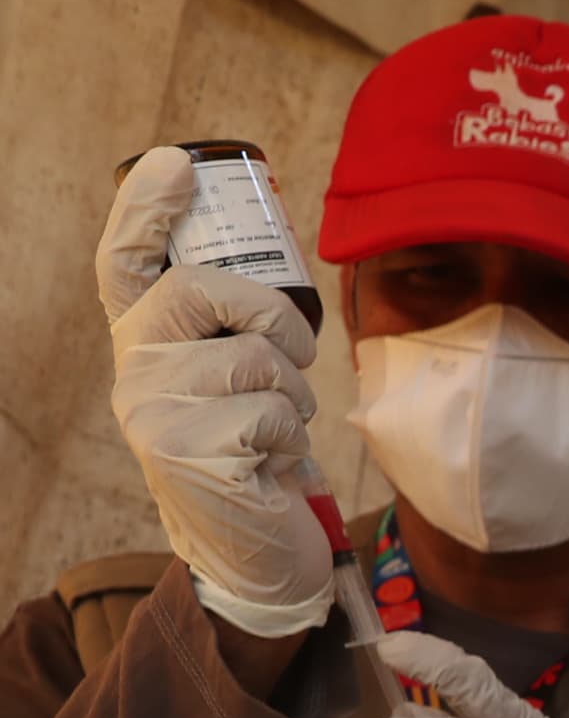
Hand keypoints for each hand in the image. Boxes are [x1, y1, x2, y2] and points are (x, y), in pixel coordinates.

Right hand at [99, 146, 335, 636]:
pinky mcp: (189, 454)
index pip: (126, 263)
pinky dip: (290, 437)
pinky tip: (267, 467)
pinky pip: (272, 411)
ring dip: (292, 394)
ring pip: (256, 356)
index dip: (145, 209)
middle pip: (203, 288)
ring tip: (272, 431)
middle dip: (271, 317)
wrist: (252, 553)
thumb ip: (234, 329)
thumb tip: (278, 262)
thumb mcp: (237, 382)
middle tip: (292, 360)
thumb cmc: (254, 453)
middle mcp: (134, 371)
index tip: (175, 165)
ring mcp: (153, 413)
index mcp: (144, 344)